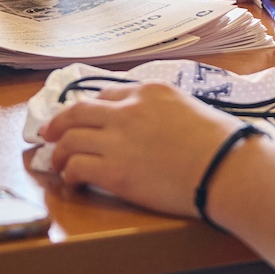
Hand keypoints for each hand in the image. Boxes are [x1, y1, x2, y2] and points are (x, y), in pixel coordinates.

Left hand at [43, 80, 246, 217]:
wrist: (226, 169)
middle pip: (78, 111)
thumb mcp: (191, 110)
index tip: (83, 120)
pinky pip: (76, 167)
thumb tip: (155, 128)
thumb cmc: (223, 144)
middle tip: (48, 132)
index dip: (90, 110)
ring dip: (58, 151)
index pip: (107, 95)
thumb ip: (164, 113)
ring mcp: (117, 139)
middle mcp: (127, 110)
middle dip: (58, 122)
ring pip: (68, 138)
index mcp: (149, 91)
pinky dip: (68, 174)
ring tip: (56, 163)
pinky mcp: (113, 171)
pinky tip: (72, 182)